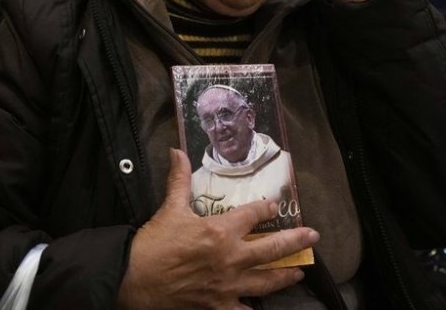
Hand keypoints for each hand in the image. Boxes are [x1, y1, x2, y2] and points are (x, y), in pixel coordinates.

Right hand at [117, 149, 318, 308]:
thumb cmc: (153, 244)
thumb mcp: (169, 209)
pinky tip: (262, 305)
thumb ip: (178, 180)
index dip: (266, 209)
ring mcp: (228, 286)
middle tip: (312, 237)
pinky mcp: (219, 307)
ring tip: (298, 271)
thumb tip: (176, 152)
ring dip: (285, 275)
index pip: (253, 215)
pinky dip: (254, 307)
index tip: (274, 206)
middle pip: (272, 249)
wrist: (133, 280)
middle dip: (295, 241)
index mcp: (220, 231)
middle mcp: (230, 258)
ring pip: (267, 281)